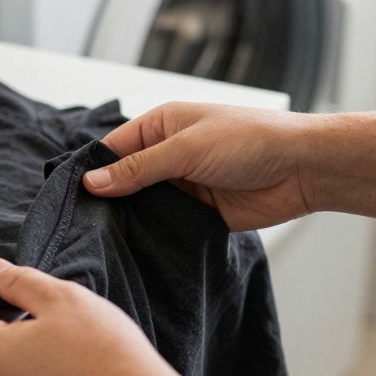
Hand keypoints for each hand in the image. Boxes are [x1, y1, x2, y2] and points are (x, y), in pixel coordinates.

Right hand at [82, 102, 316, 230]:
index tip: (71, 197)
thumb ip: (139, 169)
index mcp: (161, 126)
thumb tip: (92, 182)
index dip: (93, 171)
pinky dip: (154, 236)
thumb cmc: (250, 140)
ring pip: (143, 207)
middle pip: (125, 181)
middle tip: (82, 226)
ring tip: (104, 241)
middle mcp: (168, 155)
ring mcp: (183, 186)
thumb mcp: (187, 149)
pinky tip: (136, 249)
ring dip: (131, 221)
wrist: (303, 169)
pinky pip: (167, 226)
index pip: (113, 149)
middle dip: (109, 200)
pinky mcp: (198, 213)